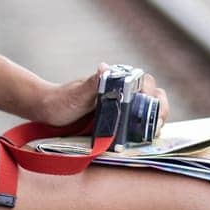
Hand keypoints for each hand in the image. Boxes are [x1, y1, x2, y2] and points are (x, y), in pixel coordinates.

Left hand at [35, 62, 170, 129]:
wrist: (50, 112)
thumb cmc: (63, 99)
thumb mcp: (78, 93)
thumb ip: (92, 82)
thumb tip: (104, 68)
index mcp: (118, 81)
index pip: (145, 83)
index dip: (153, 93)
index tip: (151, 104)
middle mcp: (123, 94)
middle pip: (152, 99)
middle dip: (160, 111)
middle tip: (157, 126)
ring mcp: (122, 110)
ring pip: (148, 114)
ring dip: (155, 123)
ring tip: (153, 135)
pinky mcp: (117, 125)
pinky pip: (137, 128)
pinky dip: (144, 133)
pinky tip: (143, 141)